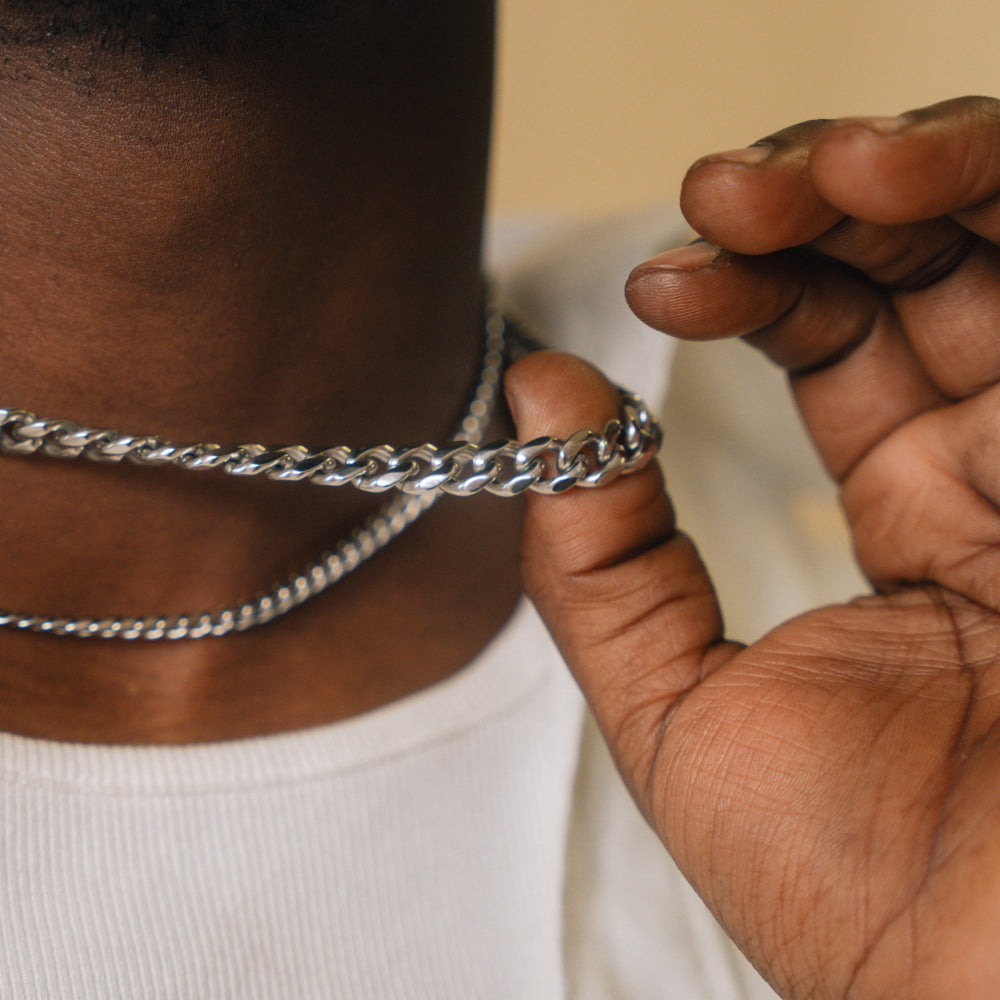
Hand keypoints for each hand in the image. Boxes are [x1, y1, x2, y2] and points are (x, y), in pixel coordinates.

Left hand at [505, 96, 999, 998]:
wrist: (974, 991)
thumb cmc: (848, 882)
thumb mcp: (677, 705)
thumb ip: (600, 559)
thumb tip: (538, 396)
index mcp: (923, 513)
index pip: (847, 340)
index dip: (761, 287)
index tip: (661, 286)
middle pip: (939, 264)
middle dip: (833, 202)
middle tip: (728, 194)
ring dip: (923, 174)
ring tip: (812, 170)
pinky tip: (900, 186)